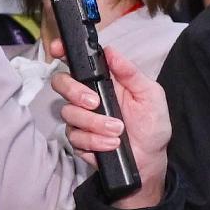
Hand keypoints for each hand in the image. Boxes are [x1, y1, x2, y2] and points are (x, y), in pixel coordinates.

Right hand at [53, 45, 168, 208]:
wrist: (150, 158)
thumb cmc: (152, 124)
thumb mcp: (150, 94)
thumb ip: (131, 73)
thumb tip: (111, 51)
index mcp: (102, 81)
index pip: (76, 62)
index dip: (61, 52)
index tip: (58, 50)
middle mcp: (86, 97)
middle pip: (61, 83)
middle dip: (74, 92)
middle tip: (95, 103)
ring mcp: (80, 119)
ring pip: (68, 113)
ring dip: (94, 123)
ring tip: (117, 131)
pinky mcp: (78, 140)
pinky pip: (74, 137)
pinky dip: (94, 141)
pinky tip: (111, 144)